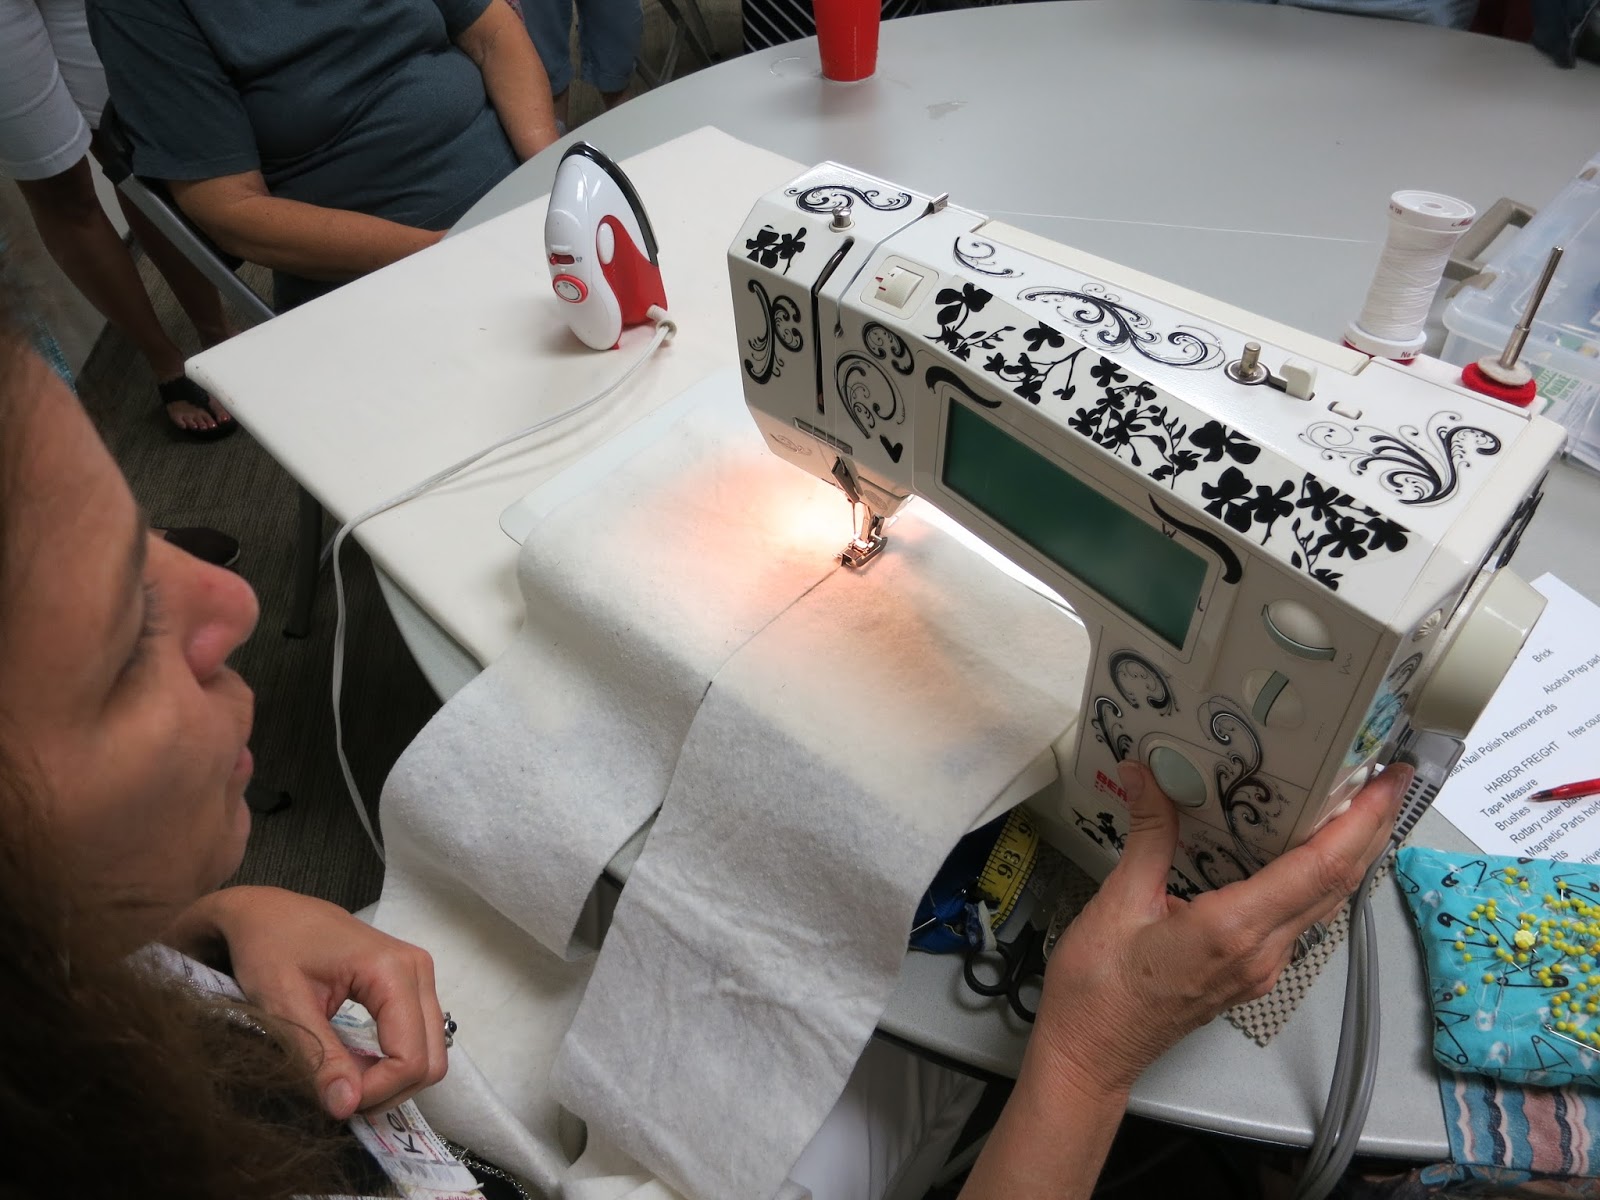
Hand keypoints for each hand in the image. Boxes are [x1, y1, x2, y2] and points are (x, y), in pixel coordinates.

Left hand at [169, 886, 448, 1118]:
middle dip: (389, 1091)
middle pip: (431, 1059)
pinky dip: (393, 1062)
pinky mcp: (411, 982)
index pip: (410, 1057)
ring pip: (430, 1052)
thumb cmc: (269, 948)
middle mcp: (418, 970)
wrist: (266, 912)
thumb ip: (320, 1057)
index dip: (376, 1092)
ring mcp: (419, 974)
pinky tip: (355, 1064)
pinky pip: (419, 1036)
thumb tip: (347, 1108)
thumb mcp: (285, 1006)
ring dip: (392, 1080)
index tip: (333, 1100)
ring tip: (343, 1082)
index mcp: (393, 971)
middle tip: (339, 1098)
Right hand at [1033, 759, 1410, 1097]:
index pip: (1319, 869)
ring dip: (1350, 854)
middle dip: (1371, 828)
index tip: (1385, 781)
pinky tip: (1307, 853)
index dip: (1359, 822)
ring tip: (1359, 804)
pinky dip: (1318, 878)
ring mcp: (1262, 967)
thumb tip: (1146, 773)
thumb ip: (1147, 834)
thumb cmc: (1100, 988)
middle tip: (1389, 777)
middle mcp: (1263, 951)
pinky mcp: (1252, 972)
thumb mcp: (1118, 901)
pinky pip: (1299, 918)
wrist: (1093, 1052)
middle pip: (1337, 885)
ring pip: (1325, 903)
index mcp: (1234, 929)